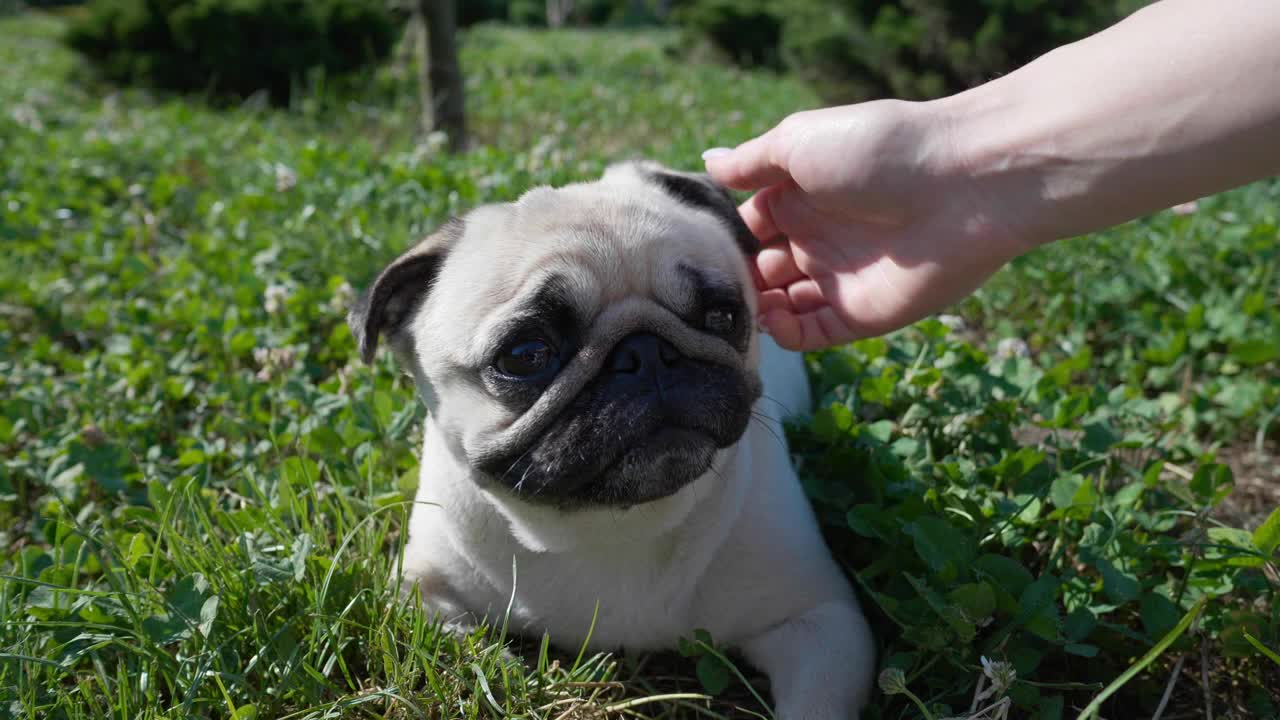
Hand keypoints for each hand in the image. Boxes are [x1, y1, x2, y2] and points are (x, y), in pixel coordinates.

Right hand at [704, 100, 1025, 350]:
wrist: (963, 185)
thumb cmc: (878, 150)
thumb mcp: (800, 141)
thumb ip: (751, 162)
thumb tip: (708, 161)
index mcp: (801, 193)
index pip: (748, 225)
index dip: (723, 238)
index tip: (694, 248)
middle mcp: (818, 236)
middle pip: (761, 268)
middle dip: (734, 278)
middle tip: (707, 286)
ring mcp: (839, 278)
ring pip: (781, 305)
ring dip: (754, 309)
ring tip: (735, 307)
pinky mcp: (862, 315)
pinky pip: (811, 334)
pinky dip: (784, 333)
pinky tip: (770, 320)